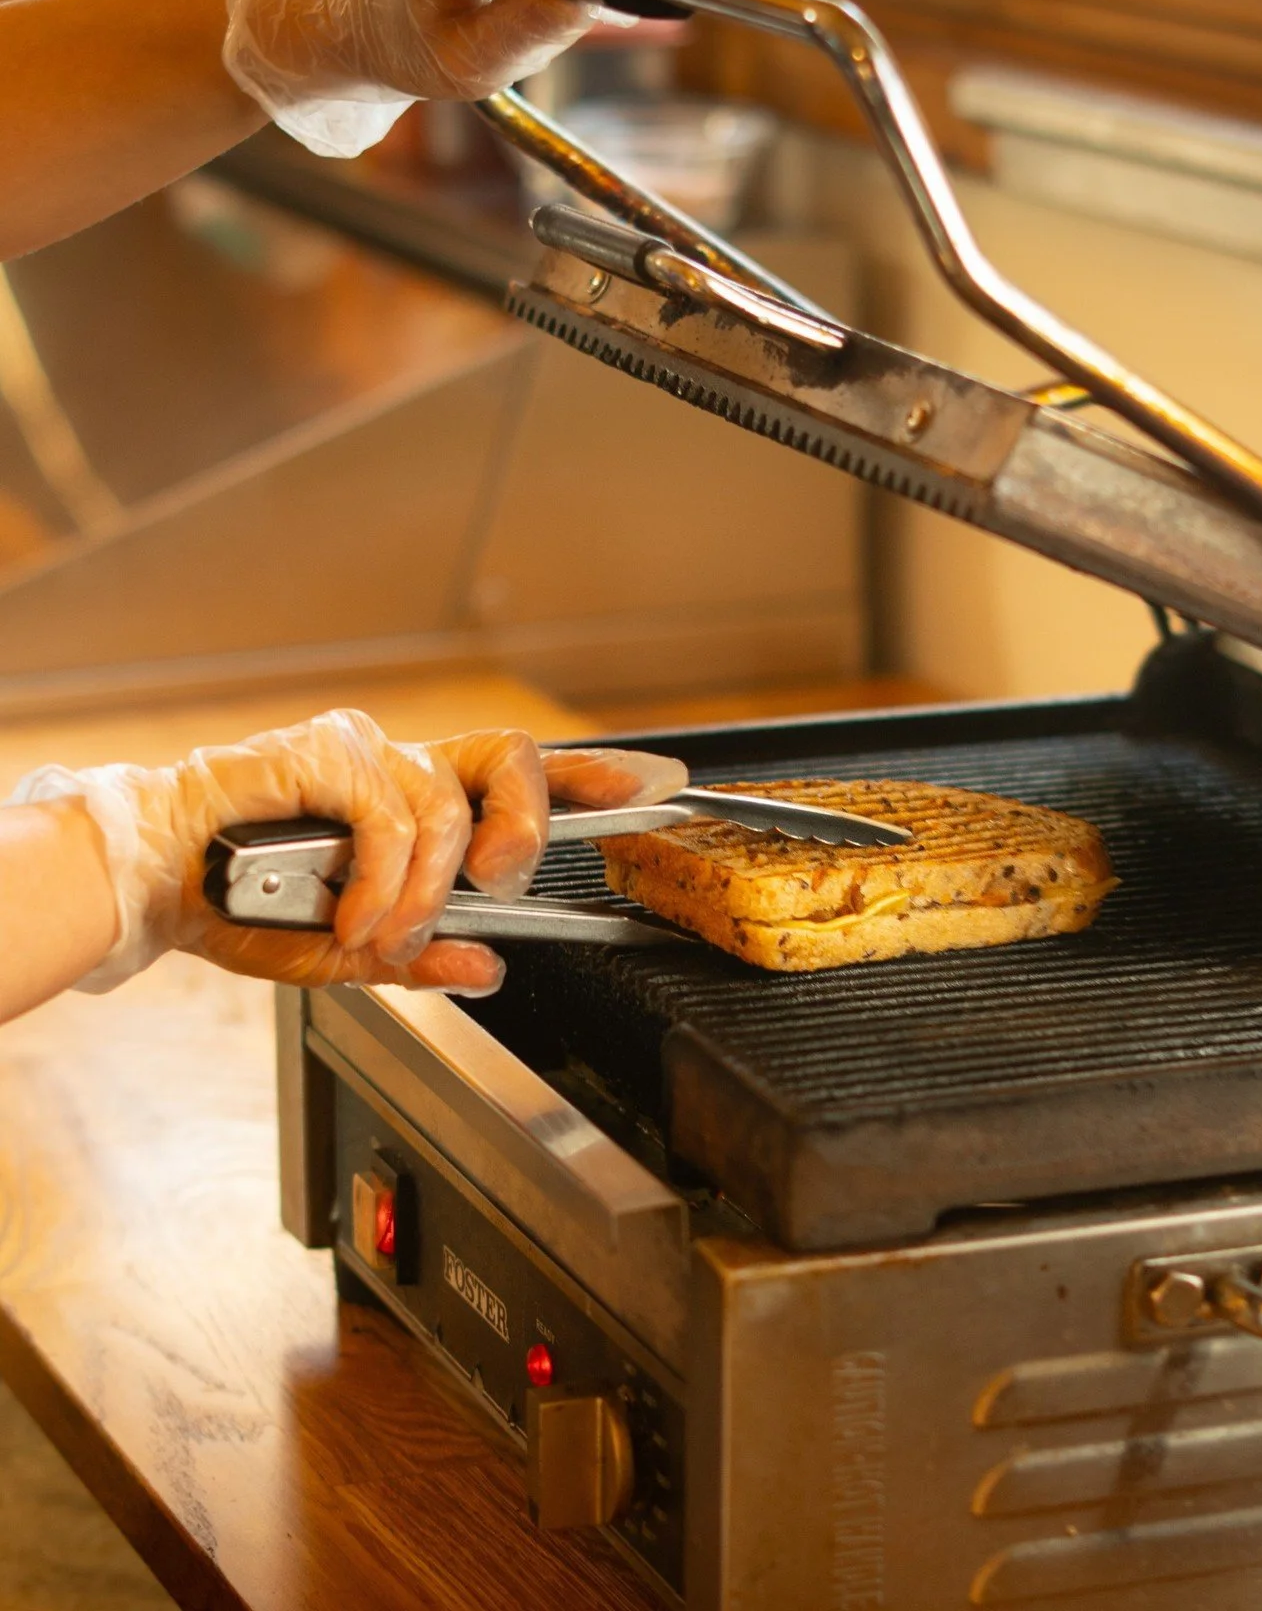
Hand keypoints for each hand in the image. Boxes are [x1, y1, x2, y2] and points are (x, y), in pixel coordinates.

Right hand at [7, 709, 686, 994]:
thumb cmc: (244, 904)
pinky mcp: (322, 752)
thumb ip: (417, 958)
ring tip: (382, 931)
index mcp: (415, 801)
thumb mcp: (346, 951)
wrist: (156, 881)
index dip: (585, 776)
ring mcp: (362, 752)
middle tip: (503, 879)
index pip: (516, 772)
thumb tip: (487, 970)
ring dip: (428, 886)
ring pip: (446, 800)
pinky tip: (351, 914)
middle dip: (526, 823)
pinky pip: (389, 816)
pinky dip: (382, 878)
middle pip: (508, 755)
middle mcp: (399, 764)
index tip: (643, 789)